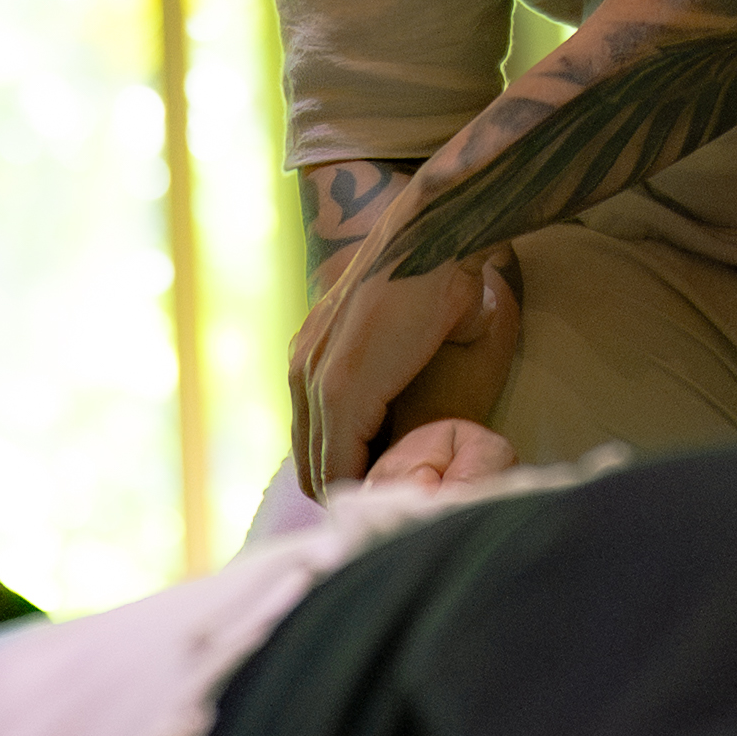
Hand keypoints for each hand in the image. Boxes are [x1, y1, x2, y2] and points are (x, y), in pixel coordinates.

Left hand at [288, 207, 519, 498]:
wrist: (433, 236)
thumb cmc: (431, 276)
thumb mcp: (398, 331)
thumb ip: (389, 369)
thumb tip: (416, 396)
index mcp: (313, 356)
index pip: (314, 440)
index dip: (349, 470)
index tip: (385, 486)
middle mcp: (303, 368)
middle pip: (311, 461)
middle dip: (350, 485)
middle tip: (393, 499)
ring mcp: (317, 379)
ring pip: (322, 467)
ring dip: (358, 487)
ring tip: (398, 499)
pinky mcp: (342, 390)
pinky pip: (341, 462)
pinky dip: (367, 481)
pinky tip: (397, 488)